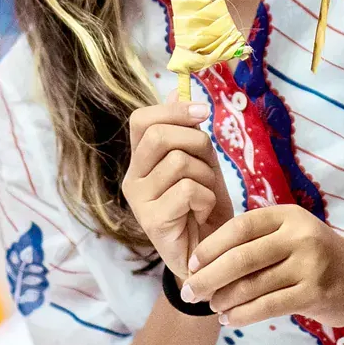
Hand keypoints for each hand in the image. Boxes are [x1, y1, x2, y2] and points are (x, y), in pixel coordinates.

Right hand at [122, 98, 234, 278]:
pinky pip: (188, 190)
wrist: (212, 255)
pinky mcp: (153, 222)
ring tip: (205, 197)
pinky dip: (206, 199)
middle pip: (159, 136)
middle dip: (196, 143)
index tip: (203, 113)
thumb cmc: (204, 206)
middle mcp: (132, 178)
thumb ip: (187, 131)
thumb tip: (176, 89)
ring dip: (207, 177)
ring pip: (179, 162)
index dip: (173, 110)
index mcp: (140, 160)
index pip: (141, 120)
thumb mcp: (201, 161)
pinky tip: (202, 214)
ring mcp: (139, 201)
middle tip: (208, 166)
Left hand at [181, 205, 343, 327]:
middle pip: (242, 257)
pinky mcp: (314, 293)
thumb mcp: (293, 233)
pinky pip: (268, 306)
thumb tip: (208, 259)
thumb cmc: (320, 254)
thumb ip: (260, 239)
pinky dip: (243, 314)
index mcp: (288, 216)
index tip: (192, 263)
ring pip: (253, 284)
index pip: (240, 226)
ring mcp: (308, 265)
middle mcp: (298, 236)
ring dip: (224, 298)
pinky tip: (229, 319)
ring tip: (209, 306)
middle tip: (189, 291)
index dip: (212, 245)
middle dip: (210, 276)